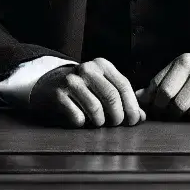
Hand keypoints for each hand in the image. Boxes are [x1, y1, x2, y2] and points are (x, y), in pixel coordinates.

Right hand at [28, 58, 144, 127]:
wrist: (47, 83)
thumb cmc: (82, 88)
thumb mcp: (102, 86)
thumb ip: (122, 98)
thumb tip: (142, 117)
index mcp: (102, 65)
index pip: (124, 85)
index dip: (132, 106)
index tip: (134, 120)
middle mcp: (87, 69)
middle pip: (112, 96)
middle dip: (118, 116)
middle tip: (117, 125)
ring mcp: (71, 80)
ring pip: (96, 108)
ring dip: (101, 121)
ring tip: (99, 123)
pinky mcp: (58, 94)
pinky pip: (78, 116)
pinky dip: (83, 123)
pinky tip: (82, 120)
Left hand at [140, 54, 189, 121]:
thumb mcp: (176, 73)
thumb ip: (156, 85)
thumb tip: (137, 98)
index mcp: (185, 62)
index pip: (164, 91)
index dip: (157, 106)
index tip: (158, 109)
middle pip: (179, 105)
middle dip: (173, 114)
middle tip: (172, 114)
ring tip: (189, 112)